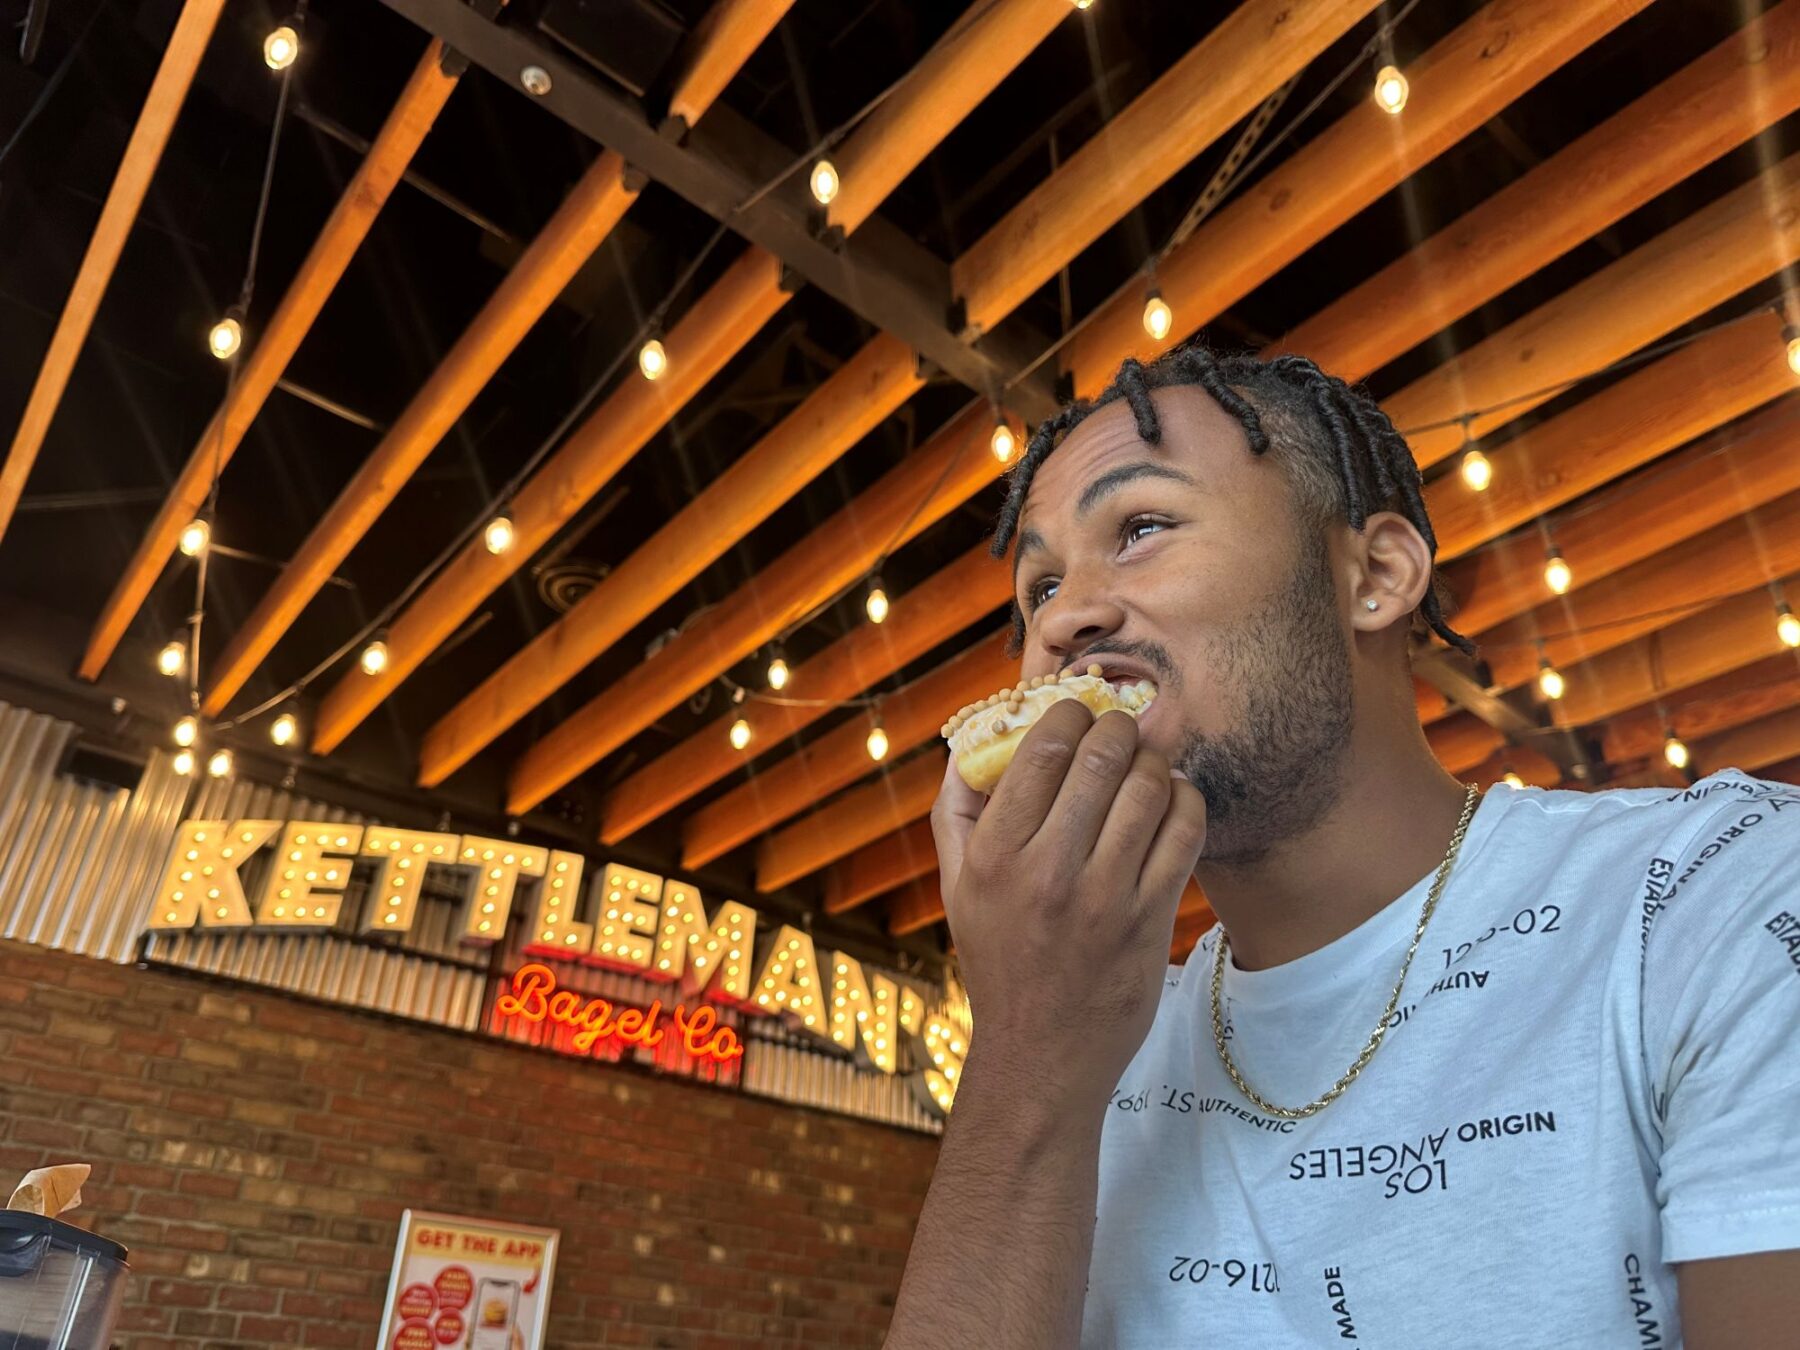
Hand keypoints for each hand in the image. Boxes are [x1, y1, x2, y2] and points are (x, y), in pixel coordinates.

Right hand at [932, 701, 1206, 1106]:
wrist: (1042, 1054)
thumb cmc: (998, 959)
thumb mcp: (956, 886)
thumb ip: (959, 808)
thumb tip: (977, 738)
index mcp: (996, 855)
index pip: (1043, 748)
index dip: (1067, 713)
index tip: (1074, 717)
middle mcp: (1049, 871)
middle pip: (1102, 756)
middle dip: (1116, 728)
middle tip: (1117, 733)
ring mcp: (1106, 897)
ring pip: (1150, 786)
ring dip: (1152, 762)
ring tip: (1143, 768)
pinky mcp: (1152, 919)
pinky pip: (1186, 830)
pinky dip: (1185, 800)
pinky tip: (1170, 804)